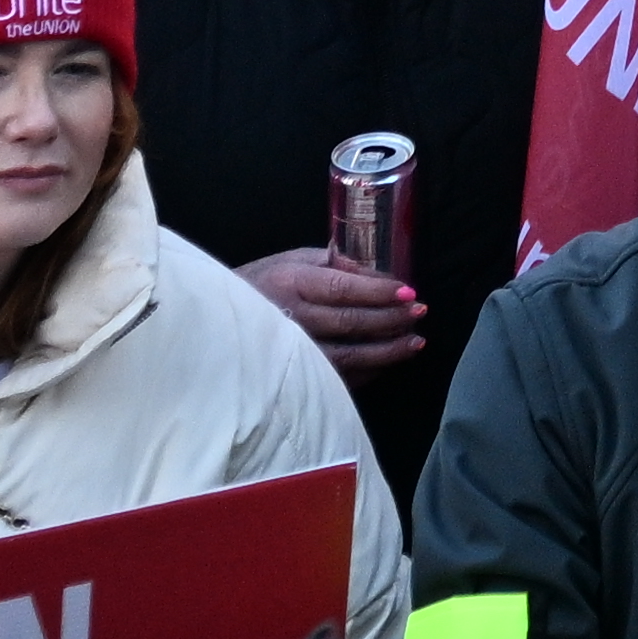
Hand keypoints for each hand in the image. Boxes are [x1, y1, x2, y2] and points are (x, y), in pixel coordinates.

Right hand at [238, 242, 427, 371]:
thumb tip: (373, 270)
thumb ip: (331, 261)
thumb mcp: (290, 260)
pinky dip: (367, 371)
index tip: (409, 291)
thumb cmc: (260, 284)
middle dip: (390, 318)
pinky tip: (387, 362)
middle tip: (419, 313)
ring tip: (415, 342)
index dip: (378, 292)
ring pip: (347, 356)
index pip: (342, 288)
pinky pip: (337, 378)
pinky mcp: (293, 377)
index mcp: (290, 283)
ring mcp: (291, 353)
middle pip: (350, 322)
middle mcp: (291, 319)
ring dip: (386, 350)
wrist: (218, 323)